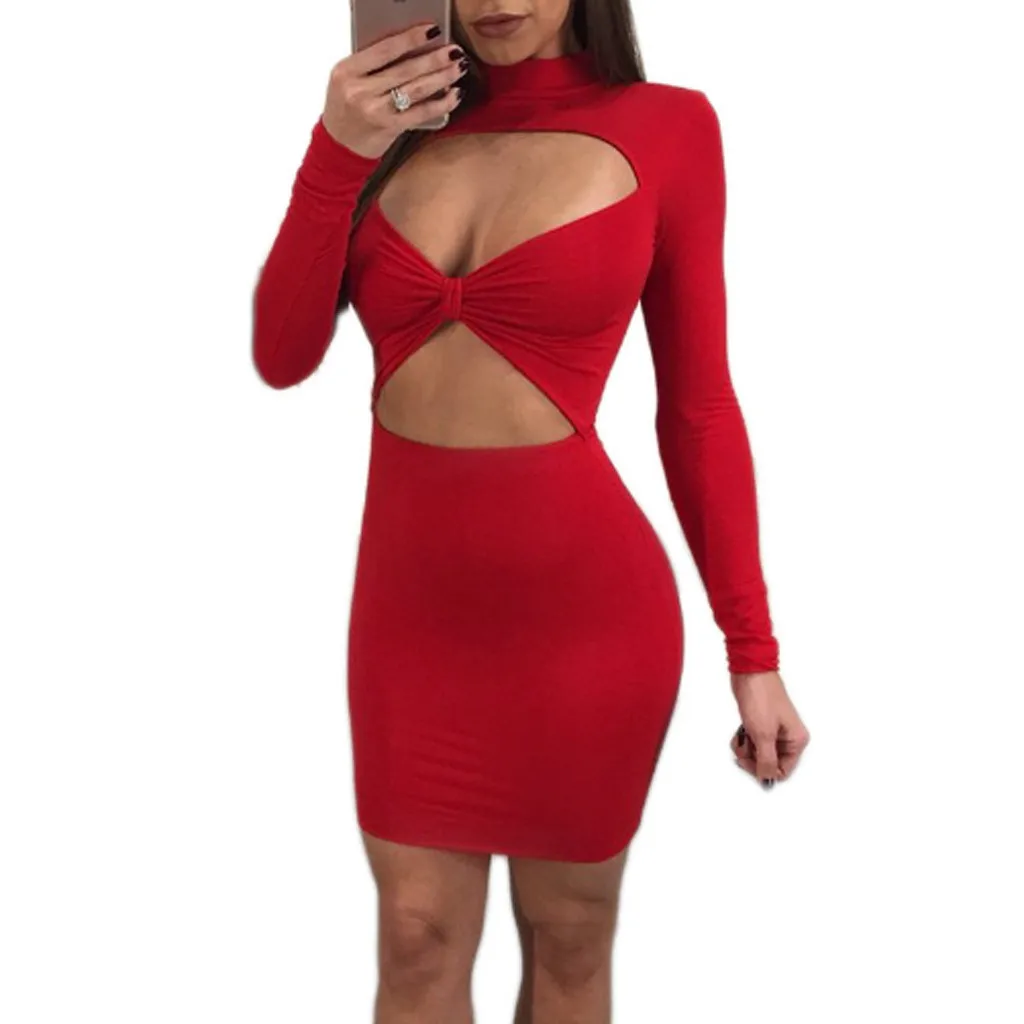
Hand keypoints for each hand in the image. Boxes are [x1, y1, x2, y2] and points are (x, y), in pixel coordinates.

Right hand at [321, 23, 468, 159]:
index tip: (432, 31)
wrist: (339, 146)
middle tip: (454, 51)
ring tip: (458, 69)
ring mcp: (375, 111)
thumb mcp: (349, 80)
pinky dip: (440, 103)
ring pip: (415, 90)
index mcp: (347, 71)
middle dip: (433, 59)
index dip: (410, 38)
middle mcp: (359, 91)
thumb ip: (372, 64)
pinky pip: (420, 113)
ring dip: (441, 78)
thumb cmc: (346, 108)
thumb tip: (413, 48)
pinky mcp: (390, 128)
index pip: (383, 49)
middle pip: (404, 70)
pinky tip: (453, 95)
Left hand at [728, 671, 808, 787]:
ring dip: (746, 748)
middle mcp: (788, 738)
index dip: (763, 770)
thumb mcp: (764, 735)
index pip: (782, 771)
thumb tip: (767, 778)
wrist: (749, 673)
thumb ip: (766, 761)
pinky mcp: (762, 724)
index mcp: (797, 741)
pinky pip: (752, 742)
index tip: (750, 762)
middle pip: (769, 763)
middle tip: (745, 746)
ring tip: (743, 734)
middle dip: (752, 757)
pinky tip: (741, 730)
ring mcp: (774, 731)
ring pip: (758, 753)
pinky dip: (744, 739)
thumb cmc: (761, 697)